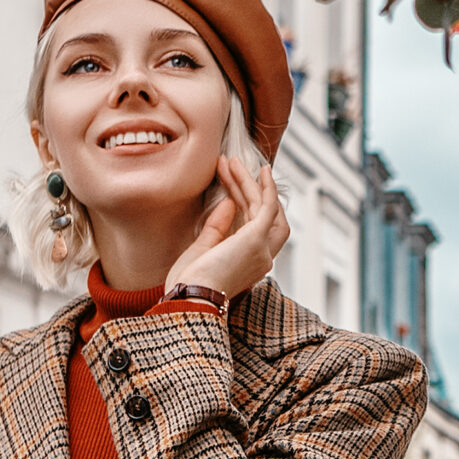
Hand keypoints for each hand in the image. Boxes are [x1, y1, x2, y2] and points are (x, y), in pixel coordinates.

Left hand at [163, 159, 288, 298]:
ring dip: (249, 183)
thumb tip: (228, 202)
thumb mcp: (202, 251)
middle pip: (262, 215)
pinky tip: (261, 171)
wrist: (191, 297)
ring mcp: (262, 249)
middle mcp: (261, 258)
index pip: (253, 227)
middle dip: (247, 189)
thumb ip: (217, 228)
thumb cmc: (190, 284)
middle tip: (231, 165)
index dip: (245, 202)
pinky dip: (267, 188)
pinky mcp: (257, 239)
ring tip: (233, 162)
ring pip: (263, 207)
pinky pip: (267, 207)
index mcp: (248, 264)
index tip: (231, 184)